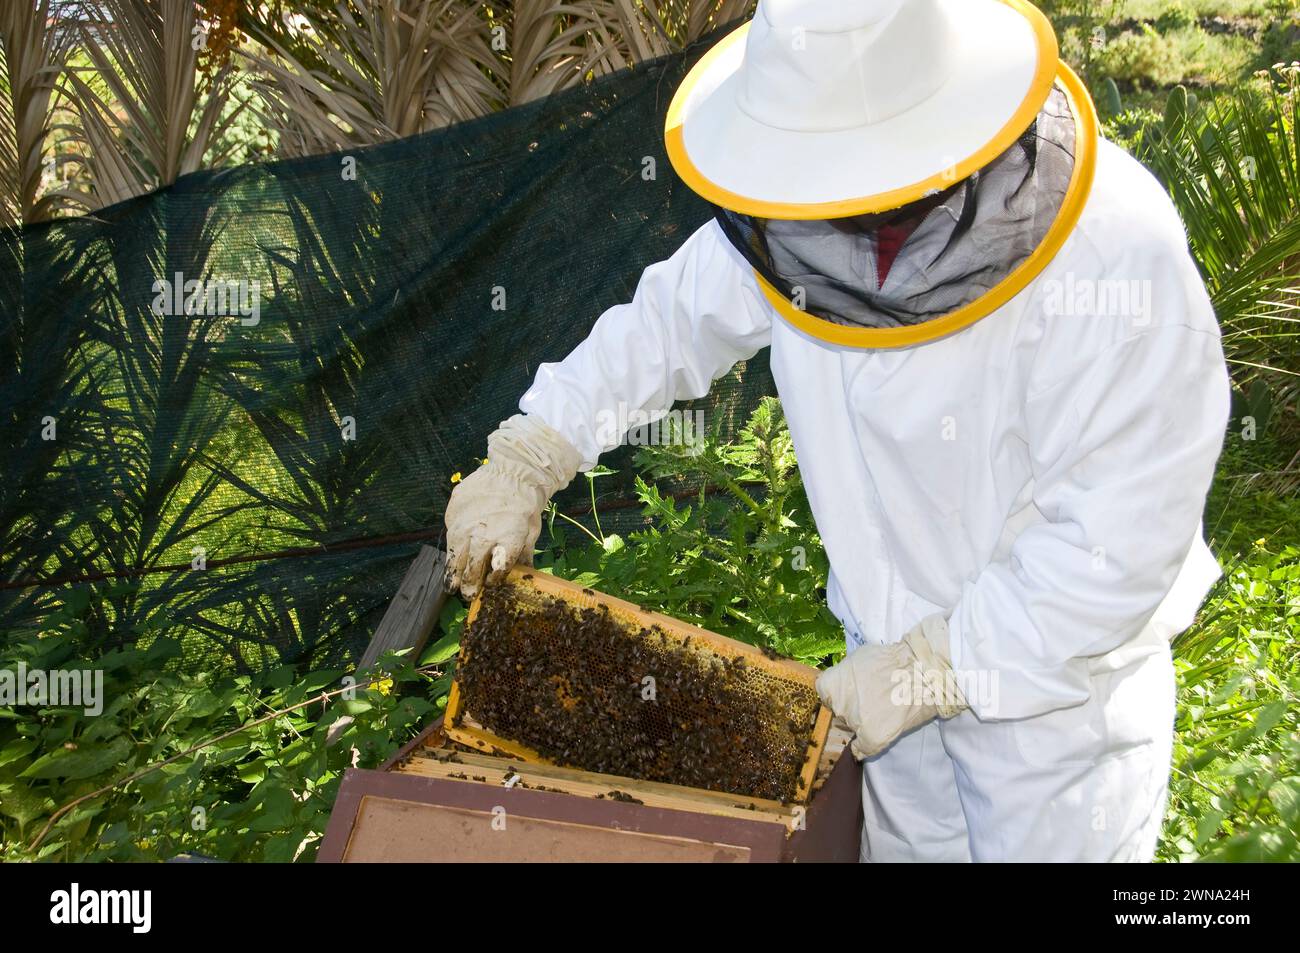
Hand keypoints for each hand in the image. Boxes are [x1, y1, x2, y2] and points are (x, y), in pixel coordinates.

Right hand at [445, 414, 580, 599]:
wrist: (513, 470)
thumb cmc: (526, 503)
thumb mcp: (532, 530)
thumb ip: (524, 553)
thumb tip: (524, 576)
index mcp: (508, 539)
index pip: (498, 568)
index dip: (494, 580)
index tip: (491, 585)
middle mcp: (483, 533)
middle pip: (472, 566)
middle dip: (469, 584)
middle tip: (468, 595)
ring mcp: (464, 522)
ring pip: (455, 554)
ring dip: (453, 572)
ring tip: (452, 586)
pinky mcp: (453, 511)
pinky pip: (450, 534)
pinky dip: (452, 547)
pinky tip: (454, 555)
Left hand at [815, 615, 965, 758]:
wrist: (922, 673)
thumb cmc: (892, 661)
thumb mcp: (860, 657)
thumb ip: (845, 672)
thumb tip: (842, 683)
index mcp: (832, 684)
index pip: (824, 693)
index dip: (836, 692)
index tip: (848, 690)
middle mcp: (840, 705)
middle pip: (837, 710)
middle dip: (849, 705)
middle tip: (869, 699)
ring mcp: (855, 722)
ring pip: (851, 726)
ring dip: (860, 721)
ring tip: (881, 710)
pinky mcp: (873, 737)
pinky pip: (862, 748)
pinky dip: (864, 747)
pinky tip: (868, 741)